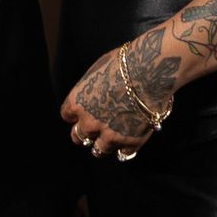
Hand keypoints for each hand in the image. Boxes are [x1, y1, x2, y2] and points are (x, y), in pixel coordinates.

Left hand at [59, 31, 174, 161]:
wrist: (150, 72)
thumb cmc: (124, 63)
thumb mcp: (98, 70)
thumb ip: (92, 87)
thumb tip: (97, 91)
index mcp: (78, 103)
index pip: (67, 115)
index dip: (75, 115)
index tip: (82, 113)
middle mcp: (90, 123)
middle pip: (78, 137)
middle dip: (85, 133)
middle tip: (95, 128)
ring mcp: (110, 135)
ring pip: (99, 151)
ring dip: (103, 144)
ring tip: (111, 139)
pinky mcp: (131, 142)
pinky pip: (124, 154)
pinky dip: (126, 148)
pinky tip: (129, 142)